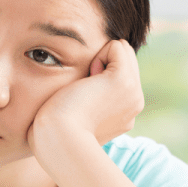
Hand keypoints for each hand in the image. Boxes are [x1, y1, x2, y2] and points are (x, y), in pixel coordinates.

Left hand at [27, 39, 143, 159]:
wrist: (58, 140)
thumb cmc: (54, 132)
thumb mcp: (73, 115)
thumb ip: (84, 100)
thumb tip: (84, 82)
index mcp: (123, 113)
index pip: (119, 73)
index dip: (98, 73)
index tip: (81, 97)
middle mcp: (134, 103)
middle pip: (124, 59)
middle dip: (102, 63)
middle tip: (83, 90)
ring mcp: (133, 93)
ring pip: (122, 50)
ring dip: (100, 58)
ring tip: (85, 86)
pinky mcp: (123, 81)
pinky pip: (118, 46)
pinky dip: (99, 53)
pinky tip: (87, 78)